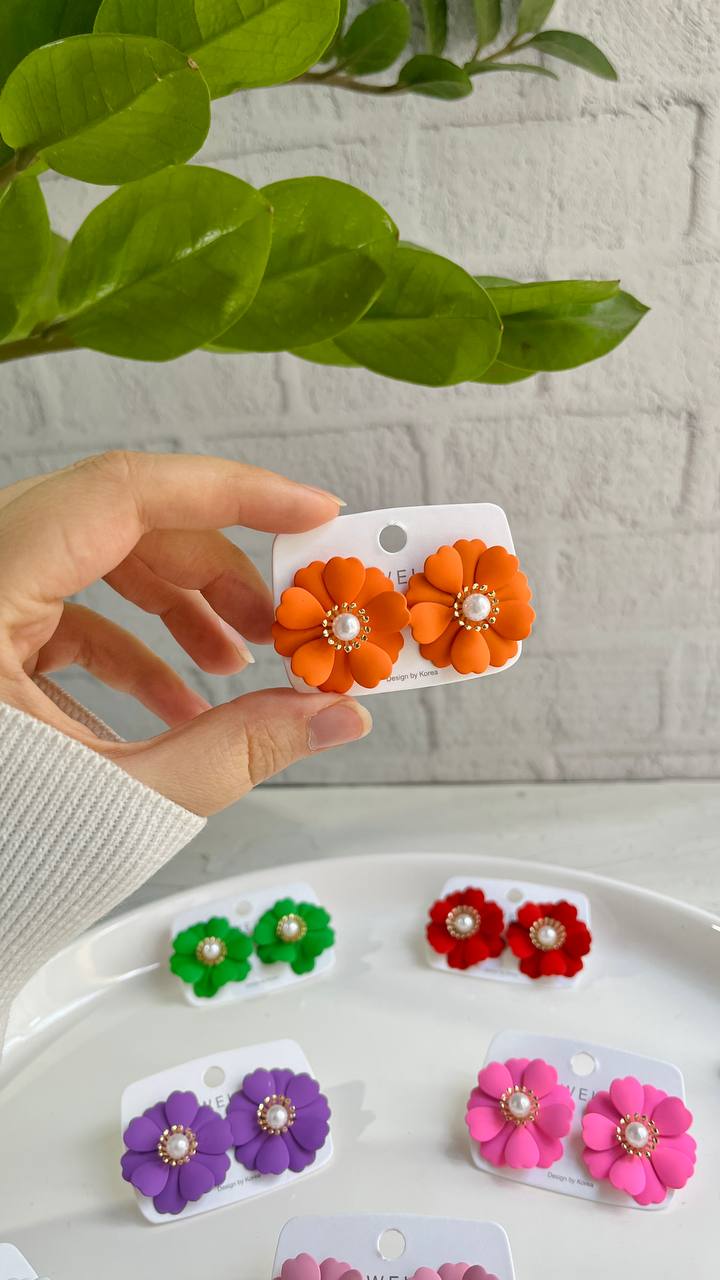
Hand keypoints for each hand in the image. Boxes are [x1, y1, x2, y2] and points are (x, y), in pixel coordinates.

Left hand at [0, 451, 371, 813]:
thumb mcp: (120, 803)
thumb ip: (238, 751)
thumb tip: (338, 717)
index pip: (121, 495)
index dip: (231, 491)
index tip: (311, 512)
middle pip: (117, 523)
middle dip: (214, 567)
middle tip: (283, 621)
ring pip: (93, 562)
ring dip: (178, 606)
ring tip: (237, 669)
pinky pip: (67, 614)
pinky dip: (134, 650)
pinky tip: (183, 708)